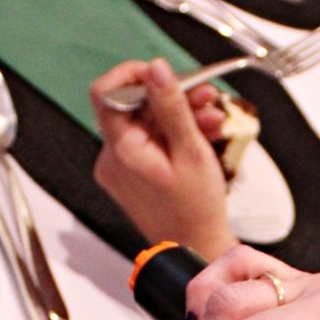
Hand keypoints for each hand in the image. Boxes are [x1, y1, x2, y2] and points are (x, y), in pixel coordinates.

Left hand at [91, 58, 238, 259]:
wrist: (198, 251)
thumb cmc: (197, 212)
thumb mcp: (191, 152)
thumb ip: (172, 107)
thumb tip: (156, 68)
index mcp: (123, 152)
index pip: (108, 93)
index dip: (135, 76)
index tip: (163, 75)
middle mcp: (112, 159)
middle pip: (132, 108)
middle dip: (169, 98)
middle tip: (204, 96)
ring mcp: (118, 169)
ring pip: (143, 125)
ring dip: (176, 116)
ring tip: (211, 119)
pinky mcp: (129, 177)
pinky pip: (146, 143)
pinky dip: (170, 136)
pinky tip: (199, 136)